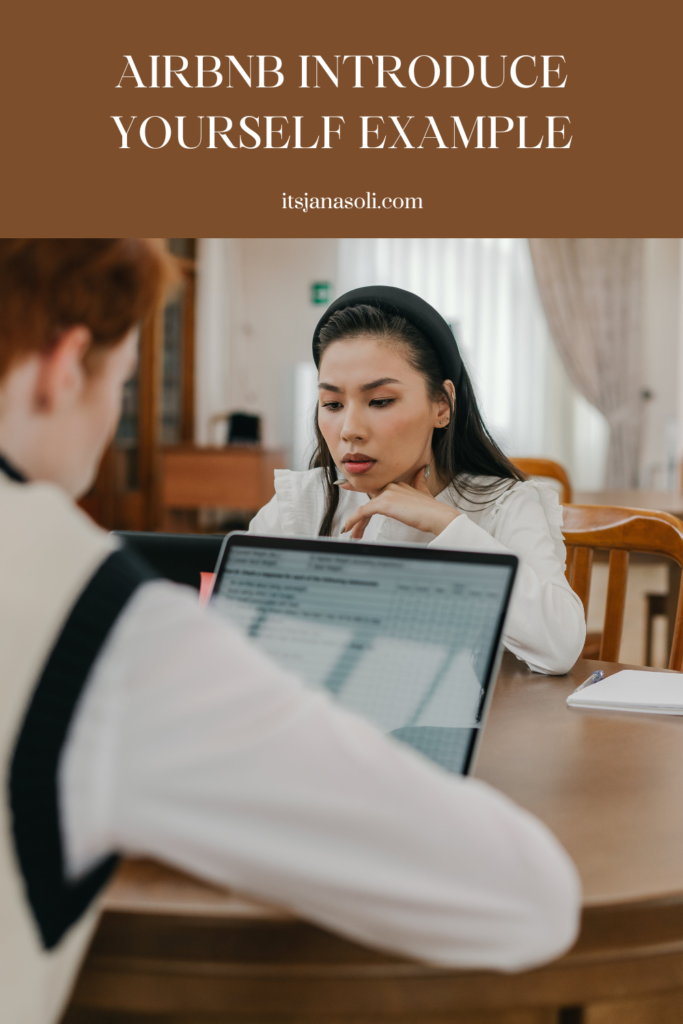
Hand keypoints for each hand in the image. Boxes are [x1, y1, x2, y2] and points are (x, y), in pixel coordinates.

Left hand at [342, 467, 459, 539]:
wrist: (438, 516)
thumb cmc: (432, 510)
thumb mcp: (424, 492)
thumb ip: (419, 482)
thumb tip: (422, 471)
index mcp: (397, 484)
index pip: (374, 488)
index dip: (358, 487)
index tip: (344, 485)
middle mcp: (390, 485)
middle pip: (368, 501)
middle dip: (358, 516)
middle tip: (350, 528)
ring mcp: (387, 493)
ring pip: (364, 508)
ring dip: (357, 523)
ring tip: (354, 535)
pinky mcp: (384, 503)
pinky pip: (362, 511)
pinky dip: (353, 520)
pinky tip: (349, 528)